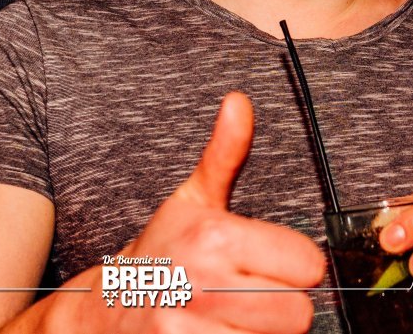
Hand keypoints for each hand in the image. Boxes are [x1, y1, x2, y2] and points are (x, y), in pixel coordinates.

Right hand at [71, 92, 323, 332]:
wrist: (103, 308)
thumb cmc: (158, 251)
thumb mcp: (192, 200)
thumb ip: (224, 154)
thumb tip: (239, 102)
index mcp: (213, 236)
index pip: (309, 265)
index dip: (298, 265)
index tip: (273, 262)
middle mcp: (202, 285)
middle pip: (299, 312)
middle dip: (284, 304)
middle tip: (255, 291)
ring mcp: (190, 330)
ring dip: (262, 332)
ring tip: (235, 315)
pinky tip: (220, 333)